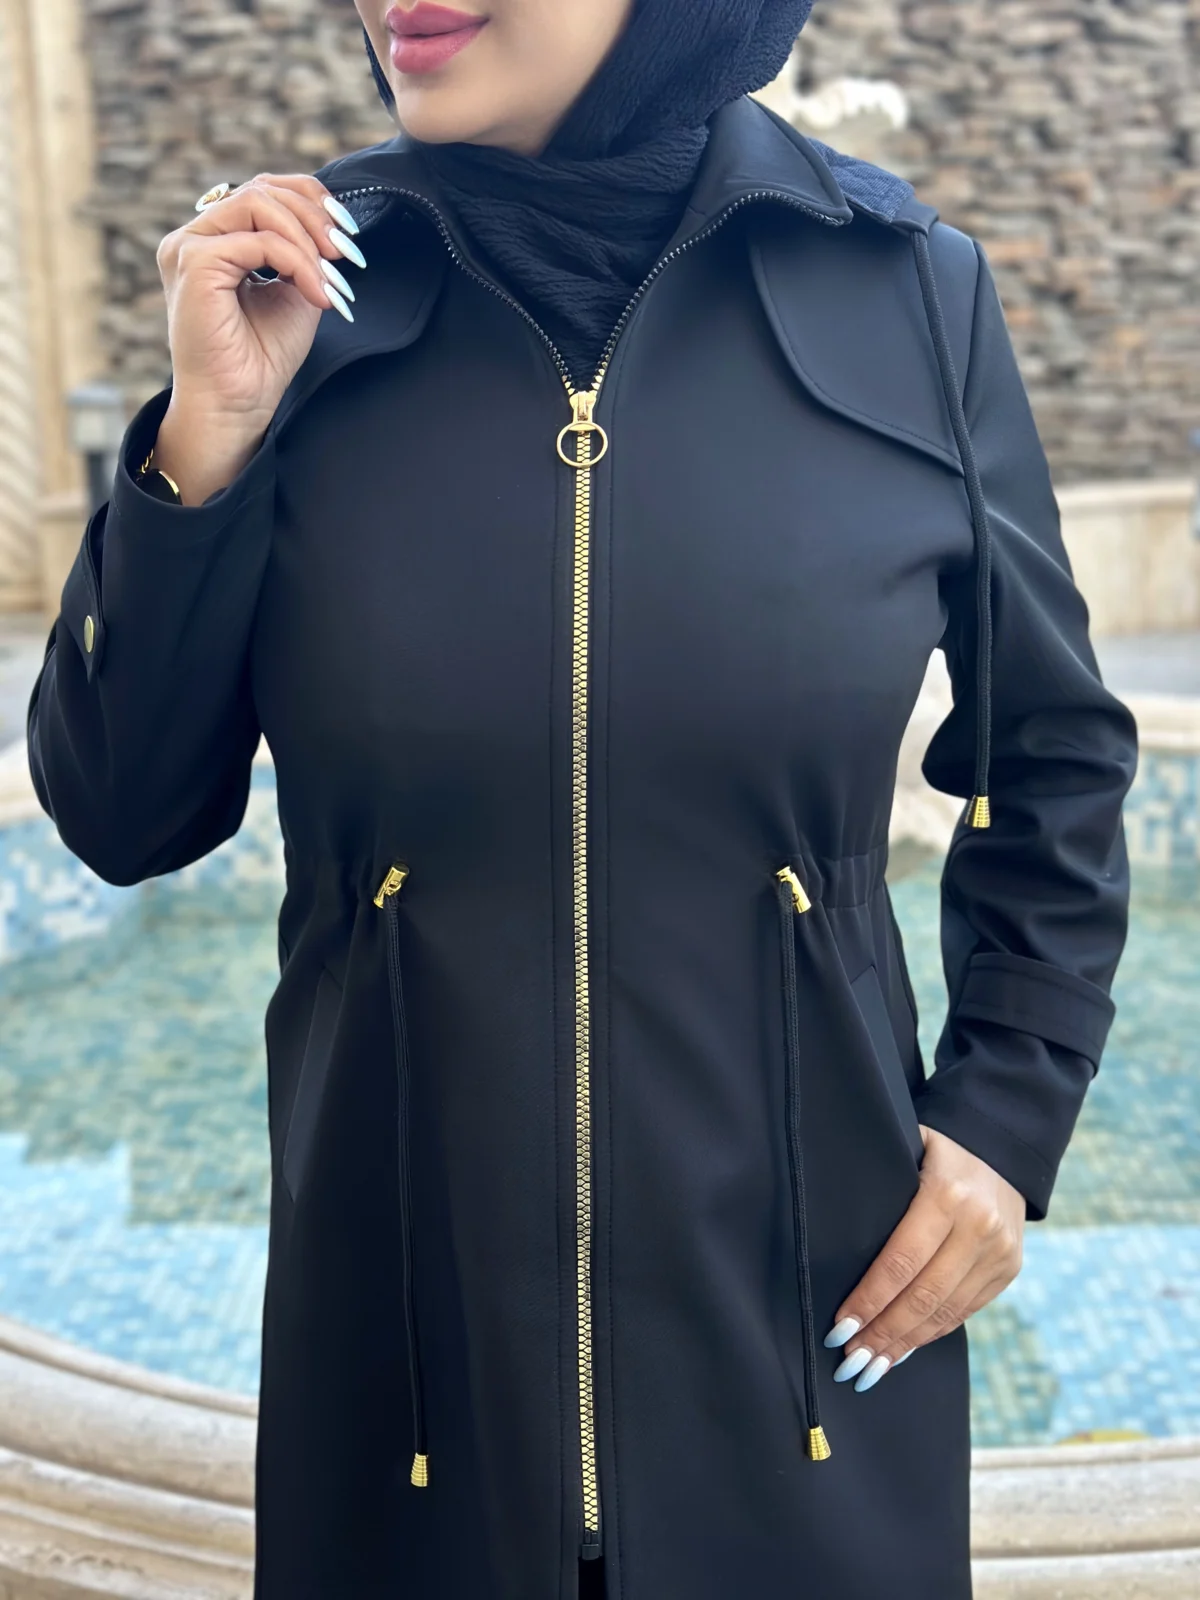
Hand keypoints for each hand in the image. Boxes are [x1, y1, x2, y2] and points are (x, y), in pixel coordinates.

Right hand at [154, 173, 366, 445]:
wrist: (238, 406)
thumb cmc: (261, 359)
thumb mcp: (295, 292)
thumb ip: (304, 254)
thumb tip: (333, 224)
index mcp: (215, 241)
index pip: (262, 191)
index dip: (310, 200)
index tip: (346, 236)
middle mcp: (195, 238)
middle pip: (261, 189)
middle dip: (315, 216)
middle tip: (346, 254)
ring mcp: (189, 247)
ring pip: (258, 204)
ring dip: (307, 239)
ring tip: (332, 279)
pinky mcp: (194, 263)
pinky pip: (257, 241)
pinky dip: (297, 262)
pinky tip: (317, 294)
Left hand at [822, 1125, 1024, 1390]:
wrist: (1002, 1145)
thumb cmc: (935, 1147)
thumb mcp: (906, 1147)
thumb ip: (879, 1183)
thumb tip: (829, 1232)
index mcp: (947, 1194)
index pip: (900, 1261)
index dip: (869, 1300)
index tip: (839, 1328)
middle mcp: (979, 1227)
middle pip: (924, 1296)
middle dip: (883, 1335)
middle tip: (850, 1363)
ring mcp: (1000, 1252)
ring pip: (947, 1311)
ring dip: (906, 1345)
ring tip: (871, 1367)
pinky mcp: (1010, 1268)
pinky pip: (966, 1310)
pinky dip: (933, 1333)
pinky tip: (905, 1348)